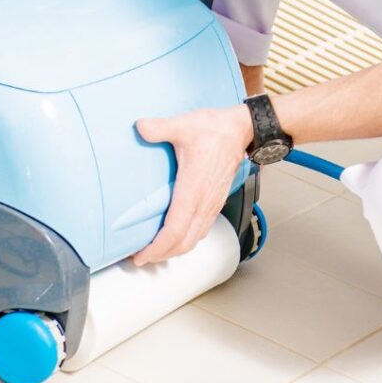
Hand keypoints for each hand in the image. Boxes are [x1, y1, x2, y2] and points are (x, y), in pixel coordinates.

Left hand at [132, 104, 252, 265]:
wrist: (241, 130)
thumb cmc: (215, 130)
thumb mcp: (184, 125)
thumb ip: (160, 127)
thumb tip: (140, 127)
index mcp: (193, 189)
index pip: (175, 231)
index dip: (157, 248)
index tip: (141, 254)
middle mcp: (204, 202)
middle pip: (183, 243)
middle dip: (162, 255)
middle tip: (141, 258)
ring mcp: (212, 204)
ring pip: (193, 240)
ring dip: (175, 250)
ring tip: (156, 251)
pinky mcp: (216, 201)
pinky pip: (201, 230)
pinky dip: (187, 240)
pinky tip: (177, 236)